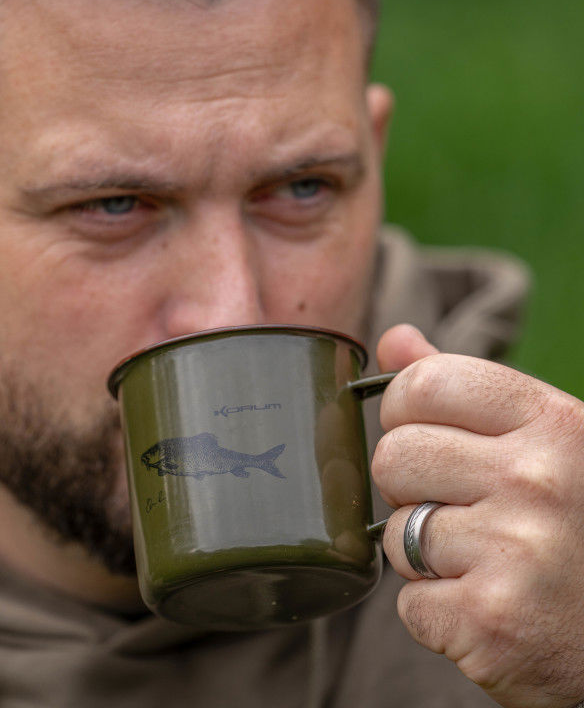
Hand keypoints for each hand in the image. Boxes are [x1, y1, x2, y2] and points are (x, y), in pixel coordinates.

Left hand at [373, 324, 583, 707]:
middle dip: (409, 487)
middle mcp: (538, 479)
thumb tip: (394, 340)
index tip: (423, 430)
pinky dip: (436, 612)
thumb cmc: (578, 525)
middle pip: (394, 456)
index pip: (424, 383)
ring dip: (424, 554)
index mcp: (553, 422)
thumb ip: (464, 389)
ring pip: (395, 532)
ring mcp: (517, 550)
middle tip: (461, 510)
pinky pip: (408, 601)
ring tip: (485, 564)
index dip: (405, 409)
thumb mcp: (545, 441)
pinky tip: (490, 608)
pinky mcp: (492, 620)